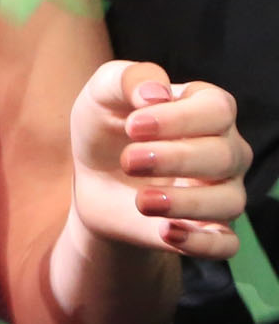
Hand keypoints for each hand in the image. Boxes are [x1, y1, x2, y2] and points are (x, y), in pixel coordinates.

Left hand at [71, 60, 250, 259]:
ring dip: (186, 203)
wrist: (94, 181)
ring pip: (229, 201)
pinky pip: (226, 244)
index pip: (217, 109)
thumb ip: (127, 79)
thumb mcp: (103, 95)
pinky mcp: (210, 230)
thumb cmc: (107, 129)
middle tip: (129, 161)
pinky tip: (166, 233)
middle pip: (225, 155)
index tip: (133, 126)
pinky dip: (202, 243)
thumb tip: (155, 93)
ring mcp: (223, 192)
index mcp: (208, 110)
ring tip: (142, 200)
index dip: (179, 118)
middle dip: (176, 158)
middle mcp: (226, 151)